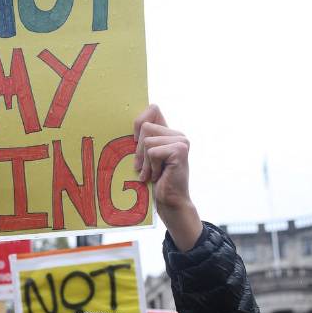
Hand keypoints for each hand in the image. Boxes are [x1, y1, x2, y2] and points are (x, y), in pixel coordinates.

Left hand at [134, 105, 202, 250]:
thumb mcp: (145, 157)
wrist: (170, 203)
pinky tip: (158, 176)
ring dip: (145, 162)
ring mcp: (181, 141)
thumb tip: (130, 125)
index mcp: (170, 133)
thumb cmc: (156, 182)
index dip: (139, 122)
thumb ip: (142, 139)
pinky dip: (151, 167)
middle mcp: (178, 134)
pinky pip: (152, 152)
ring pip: (147, 141)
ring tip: (152, 174)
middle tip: (145, 168)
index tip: (135, 142)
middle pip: (144, 127)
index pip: (152, 109)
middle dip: (139, 151)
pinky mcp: (179, 150)